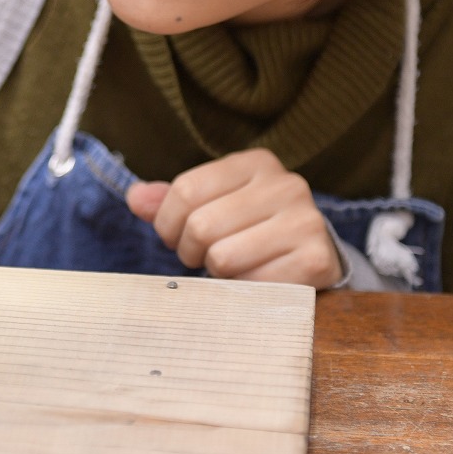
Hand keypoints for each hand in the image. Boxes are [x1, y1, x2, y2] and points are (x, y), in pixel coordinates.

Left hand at [126, 149, 342, 287]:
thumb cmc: (252, 229)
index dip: (167, 222)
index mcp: (257, 163)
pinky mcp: (316, 260)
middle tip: (204, 257)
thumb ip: (172, 201)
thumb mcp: (214, 204)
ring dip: (217, 273)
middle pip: (200, 225)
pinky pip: (252, 284)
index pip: (186, 190)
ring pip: (222, 257)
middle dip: (190, 251)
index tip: (175, 236)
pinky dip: (245, 290)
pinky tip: (257, 280)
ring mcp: (306, 221)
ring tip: (231, 267)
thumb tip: (135, 197)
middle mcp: (286, 185)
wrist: (313, 259)